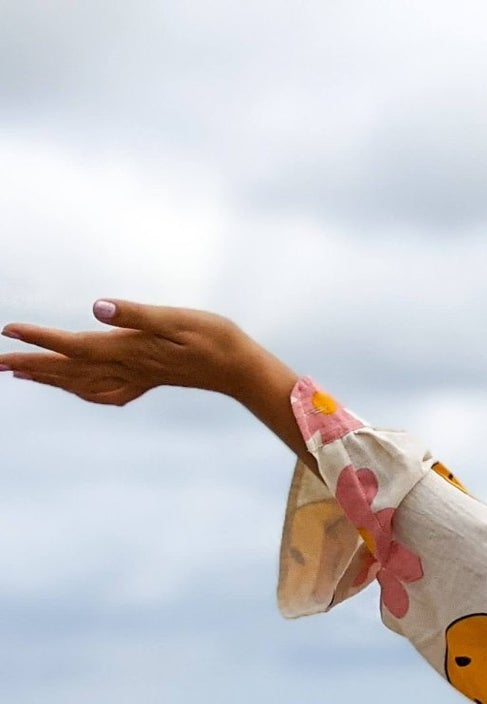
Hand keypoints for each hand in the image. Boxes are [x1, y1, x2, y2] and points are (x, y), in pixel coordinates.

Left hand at [0, 298, 251, 405]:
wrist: (243, 370)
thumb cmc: (216, 338)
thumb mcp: (178, 318)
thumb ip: (136, 314)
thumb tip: (98, 309)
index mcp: (131, 350)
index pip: (75, 346)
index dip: (40, 339)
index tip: (7, 330)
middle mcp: (129, 368)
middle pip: (69, 370)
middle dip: (30, 365)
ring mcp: (137, 377)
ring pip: (82, 384)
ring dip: (48, 378)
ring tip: (18, 373)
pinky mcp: (147, 379)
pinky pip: (104, 392)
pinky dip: (80, 391)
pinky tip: (71, 388)